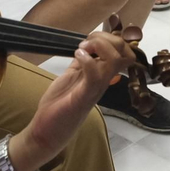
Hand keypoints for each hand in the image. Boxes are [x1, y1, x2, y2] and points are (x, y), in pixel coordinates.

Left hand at [14, 30, 135, 160]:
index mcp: (101, 76)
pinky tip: (76, 56)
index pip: (123, 53)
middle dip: (107, 38)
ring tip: (81, 49)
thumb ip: (82, 64)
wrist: (46, 132)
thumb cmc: (58, 105)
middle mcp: (103, 81)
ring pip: (115, 60)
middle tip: (87, 43)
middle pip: (124, 52)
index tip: (91, 39)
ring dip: (99, 46)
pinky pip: (95, 75)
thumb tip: (88, 49)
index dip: (112, 38)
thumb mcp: (71, 77)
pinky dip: (87, 59)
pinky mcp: (84, 97)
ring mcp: (96, 89)